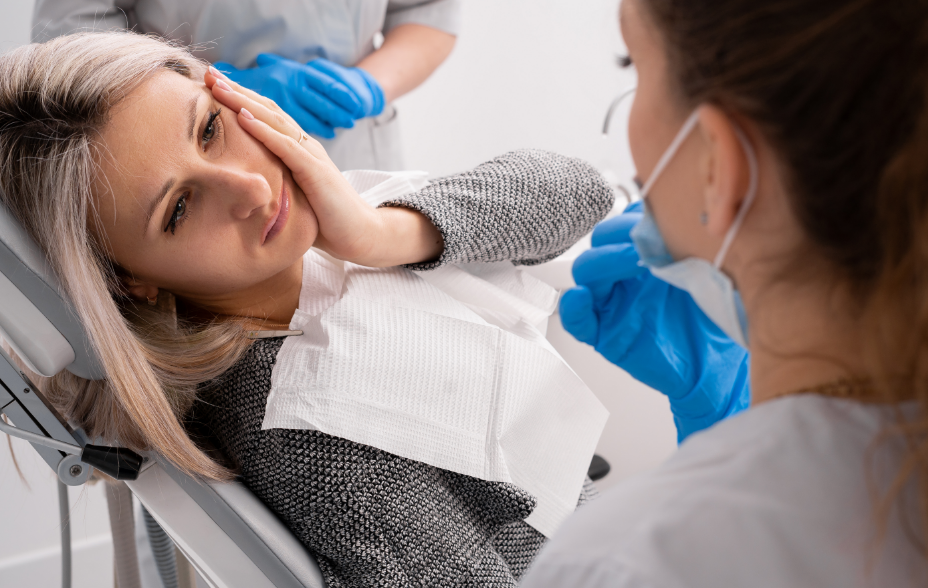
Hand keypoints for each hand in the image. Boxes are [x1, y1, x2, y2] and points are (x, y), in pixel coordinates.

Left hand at [205, 68, 440, 266]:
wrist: (359, 235)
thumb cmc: (324, 221)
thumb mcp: (291, 196)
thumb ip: (272, 183)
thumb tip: (241, 186)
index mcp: (298, 150)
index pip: (266, 116)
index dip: (240, 99)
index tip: (212, 86)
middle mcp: (305, 146)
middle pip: (267, 110)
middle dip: (237, 91)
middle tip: (209, 73)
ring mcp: (312, 156)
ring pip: (273, 120)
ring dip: (244, 102)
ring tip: (218, 87)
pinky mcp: (316, 171)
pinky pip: (285, 146)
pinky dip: (263, 130)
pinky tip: (243, 117)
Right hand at [559, 202, 750, 441]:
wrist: (717, 364)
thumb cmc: (713, 319)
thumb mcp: (707, 271)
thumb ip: (687, 243)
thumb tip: (678, 213)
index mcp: (644, 256)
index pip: (623, 225)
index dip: (633, 217)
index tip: (655, 218)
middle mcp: (624, 277)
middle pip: (600, 243)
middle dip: (618, 234)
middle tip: (646, 241)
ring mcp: (612, 304)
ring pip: (585, 274)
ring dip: (602, 262)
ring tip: (633, 262)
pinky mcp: (605, 334)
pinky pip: (577, 321)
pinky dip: (573, 308)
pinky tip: (582, 298)